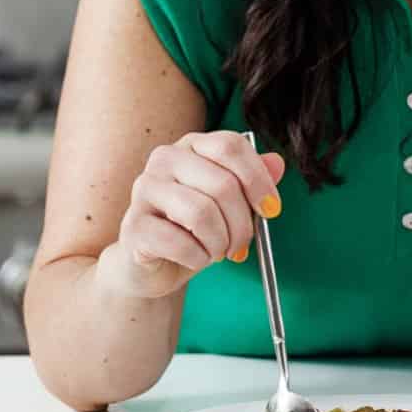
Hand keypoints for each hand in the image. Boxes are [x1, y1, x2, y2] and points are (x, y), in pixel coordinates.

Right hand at [103, 130, 284, 300]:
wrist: (153, 265)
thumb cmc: (194, 229)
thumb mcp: (229, 205)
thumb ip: (251, 181)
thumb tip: (277, 163)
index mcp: (191, 145)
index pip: (230, 146)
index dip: (258, 179)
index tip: (271, 210)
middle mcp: (165, 159)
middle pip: (222, 184)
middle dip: (242, 223)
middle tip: (242, 244)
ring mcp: (144, 189)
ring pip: (201, 213)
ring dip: (220, 242)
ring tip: (218, 252)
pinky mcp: (134, 224)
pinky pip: (179, 242)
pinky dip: (198, 258)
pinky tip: (195, 259)